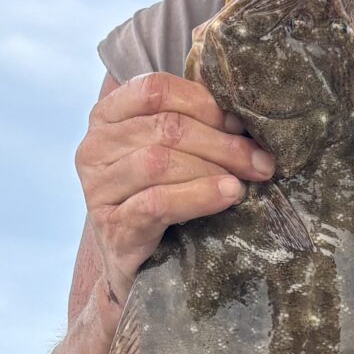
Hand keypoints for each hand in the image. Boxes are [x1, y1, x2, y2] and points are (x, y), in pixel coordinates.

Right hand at [72, 71, 273, 328]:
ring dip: (212, 168)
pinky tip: (228, 195)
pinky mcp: (113, 227)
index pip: (154, 89)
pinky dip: (198, 196)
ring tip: (246, 180)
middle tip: (260, 160)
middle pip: (164, 128)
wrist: (137, 264)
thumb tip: (239, 110)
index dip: (203, 102)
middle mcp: (94, 148)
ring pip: (159, 162)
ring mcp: (97, 190)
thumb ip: (193, 123)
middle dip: (221, 142)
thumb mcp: (171, 153)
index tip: (240, 124)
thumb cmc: (158, 198)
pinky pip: (157, 203)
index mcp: (107, 117)